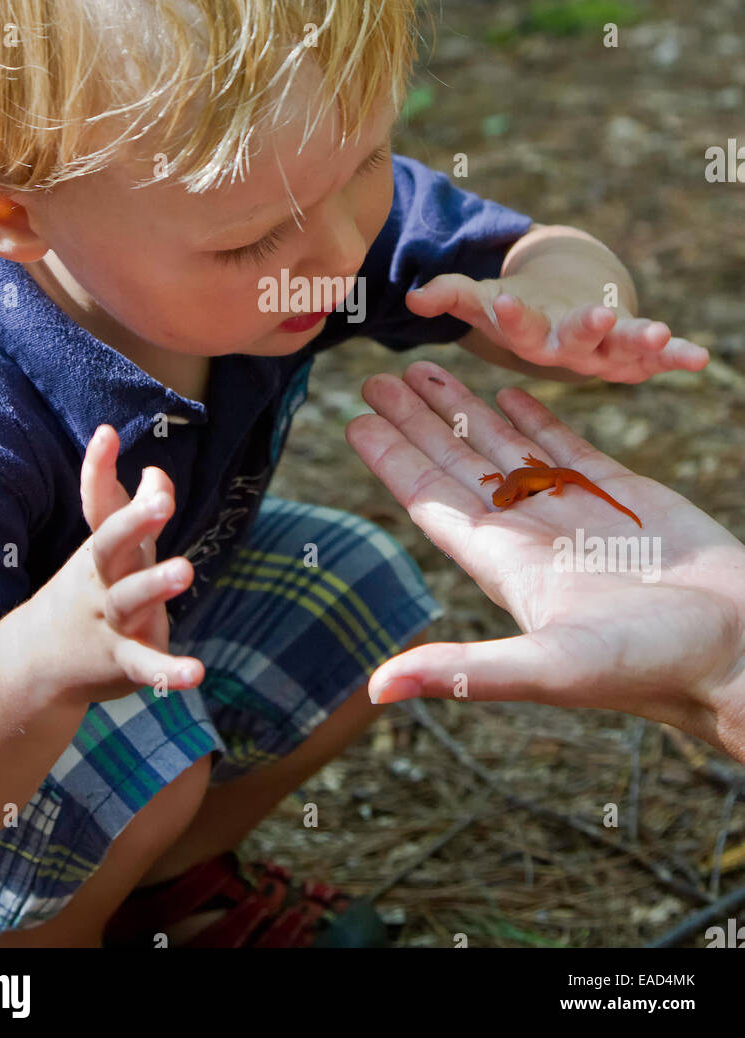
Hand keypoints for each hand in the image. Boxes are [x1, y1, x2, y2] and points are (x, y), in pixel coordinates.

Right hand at [26, 424, 204, 702]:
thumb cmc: (92, 590)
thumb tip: (156, 474)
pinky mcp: (123, 660)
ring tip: (185, 569)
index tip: (107, 432)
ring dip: (154, 585)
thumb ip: (134, 510)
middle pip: (109, 545)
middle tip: (161, 499)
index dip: (99, 469)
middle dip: (134, 521)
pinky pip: (145, 665)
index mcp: (100, 549)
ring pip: (128, 599)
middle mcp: (100, 580)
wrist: (39, 664)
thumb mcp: (113, 550)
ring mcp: (109, 621)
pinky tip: (196, 673)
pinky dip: (168, 671)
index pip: (97, 505)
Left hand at [345, 363, 744, 758]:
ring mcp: (573, 510)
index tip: (353, 420)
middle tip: (375, 378)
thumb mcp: (551, 669)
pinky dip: (534, 416)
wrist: (736, 648)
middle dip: (415, 421)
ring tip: (426, 370)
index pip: (431, 501)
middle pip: (456, 465)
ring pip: (503, 448)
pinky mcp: (621, 493)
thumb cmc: (649, 666)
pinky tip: (508, 392)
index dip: (391, 460)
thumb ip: (467, 672)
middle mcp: (530, 533)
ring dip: (464, 411)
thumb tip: (378, 689)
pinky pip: (565, 444)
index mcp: (504, 564)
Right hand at [405, 272, 708, 381]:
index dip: (511, 316)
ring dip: (639, 341)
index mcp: (529, 338)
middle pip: (573, 342)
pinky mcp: (635, 351)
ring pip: (620, 349)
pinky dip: (676, 355)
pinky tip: (698, 358)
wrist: (559, 315)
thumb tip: (413, 297)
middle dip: (584, 328)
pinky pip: (657, 356)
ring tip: (656, 333)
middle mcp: (566, 351)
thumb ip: (449, 295)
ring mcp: (603, 353)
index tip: (503, 301)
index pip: (517, 327)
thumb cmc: (517, 307)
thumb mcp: (482, 298)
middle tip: (593, 314)